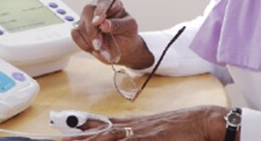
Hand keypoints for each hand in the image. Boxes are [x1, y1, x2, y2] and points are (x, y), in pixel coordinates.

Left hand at [61, 106, 228, 140]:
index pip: (102, 125)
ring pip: (108, 137)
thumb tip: (122, 135)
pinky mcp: (150, 138)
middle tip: (60, 139)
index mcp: (133, 123)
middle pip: (99, 131)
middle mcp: (133, 126)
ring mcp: (140, 133)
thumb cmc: (180, 128)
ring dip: (90, 140)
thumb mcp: (154, 130)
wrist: (201, 121)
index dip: (83, 129)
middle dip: (78, 137)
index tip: (65, 132)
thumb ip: (138, 134)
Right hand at [71, 0, 153, 69]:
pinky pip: (75, 34)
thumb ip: (118, 25)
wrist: (123, 49)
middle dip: (92, 30)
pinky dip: (84, 44)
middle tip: (99, 44)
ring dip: (90, 41)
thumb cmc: (128, 35)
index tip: (98, 22)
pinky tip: (94, 48)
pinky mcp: (80, 29)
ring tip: (103, 50)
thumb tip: (105, 24)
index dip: (99, 12)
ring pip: (80, 25)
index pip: (103, 3)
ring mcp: (87, 18)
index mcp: (112, 4)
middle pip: (87, 11)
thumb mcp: (130, 28)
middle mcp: (97, 8)